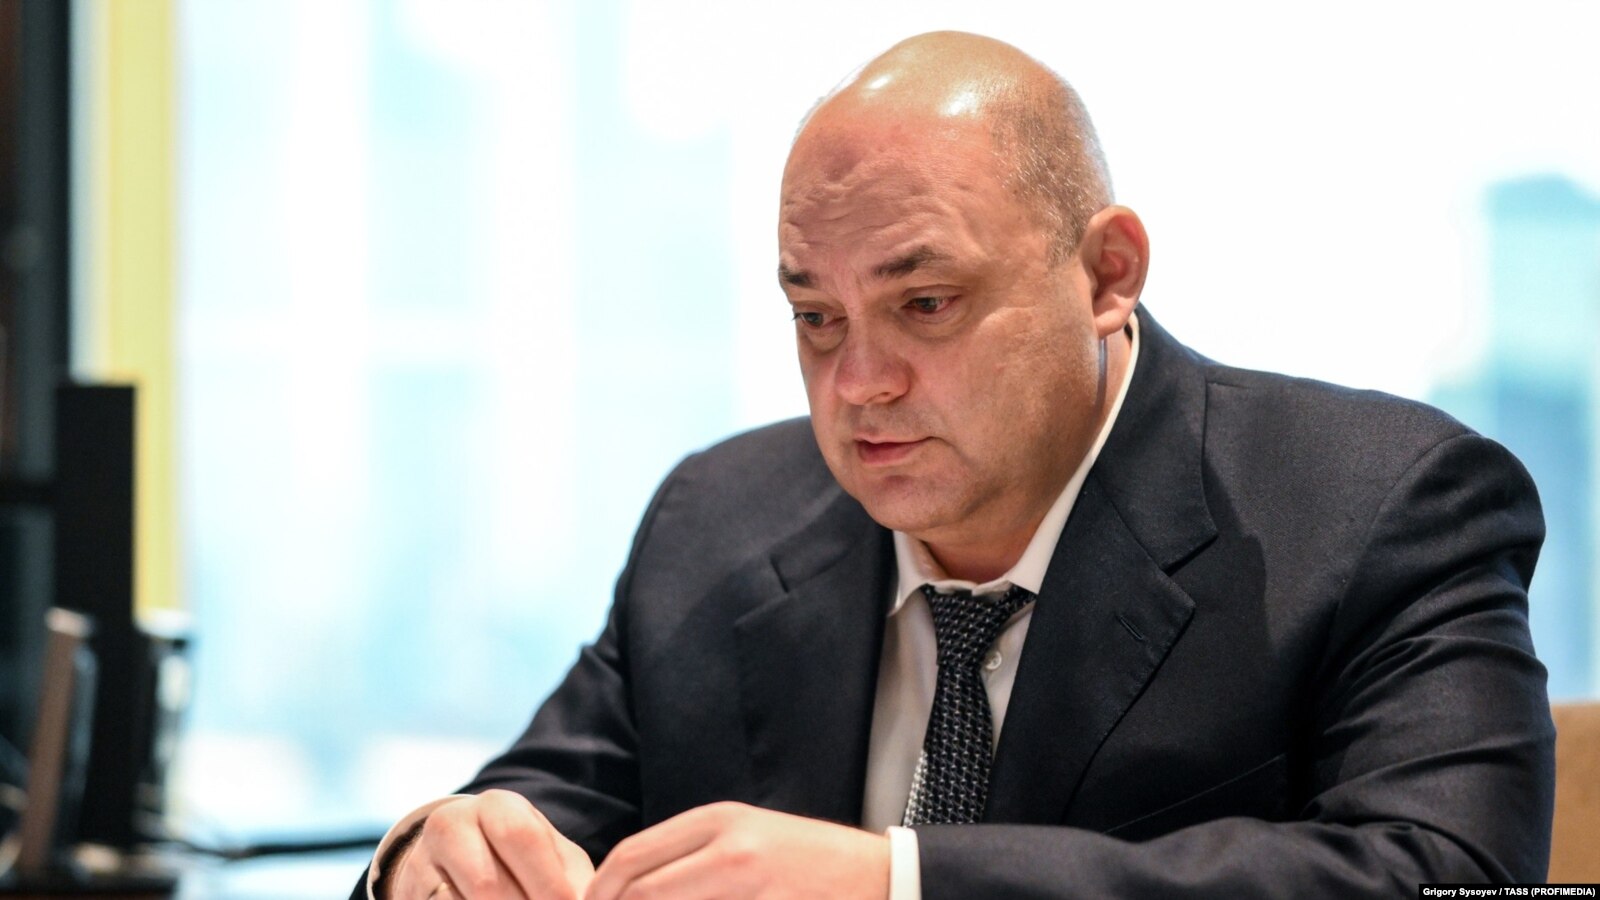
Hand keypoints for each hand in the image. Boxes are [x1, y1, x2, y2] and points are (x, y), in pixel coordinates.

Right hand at [390, 790, 595, 899]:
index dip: (548, 882)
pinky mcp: (407, 892)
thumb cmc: (521, 859)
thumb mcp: (549, 855)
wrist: (457, 856)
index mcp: (496, 806)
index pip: (521, 838)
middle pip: (486, 883)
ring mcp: (421, 861)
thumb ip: (571, 878)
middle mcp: (452, 824)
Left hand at [585, 801, 888, 899]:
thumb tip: (626, 886)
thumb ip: (688, 853)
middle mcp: (729, 851)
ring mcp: (750, 887)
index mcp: (718, 820)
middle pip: (639, 891)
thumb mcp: (746, 835)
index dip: (601, 892)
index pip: (631, 856)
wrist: (877, 877)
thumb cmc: (805, 859)